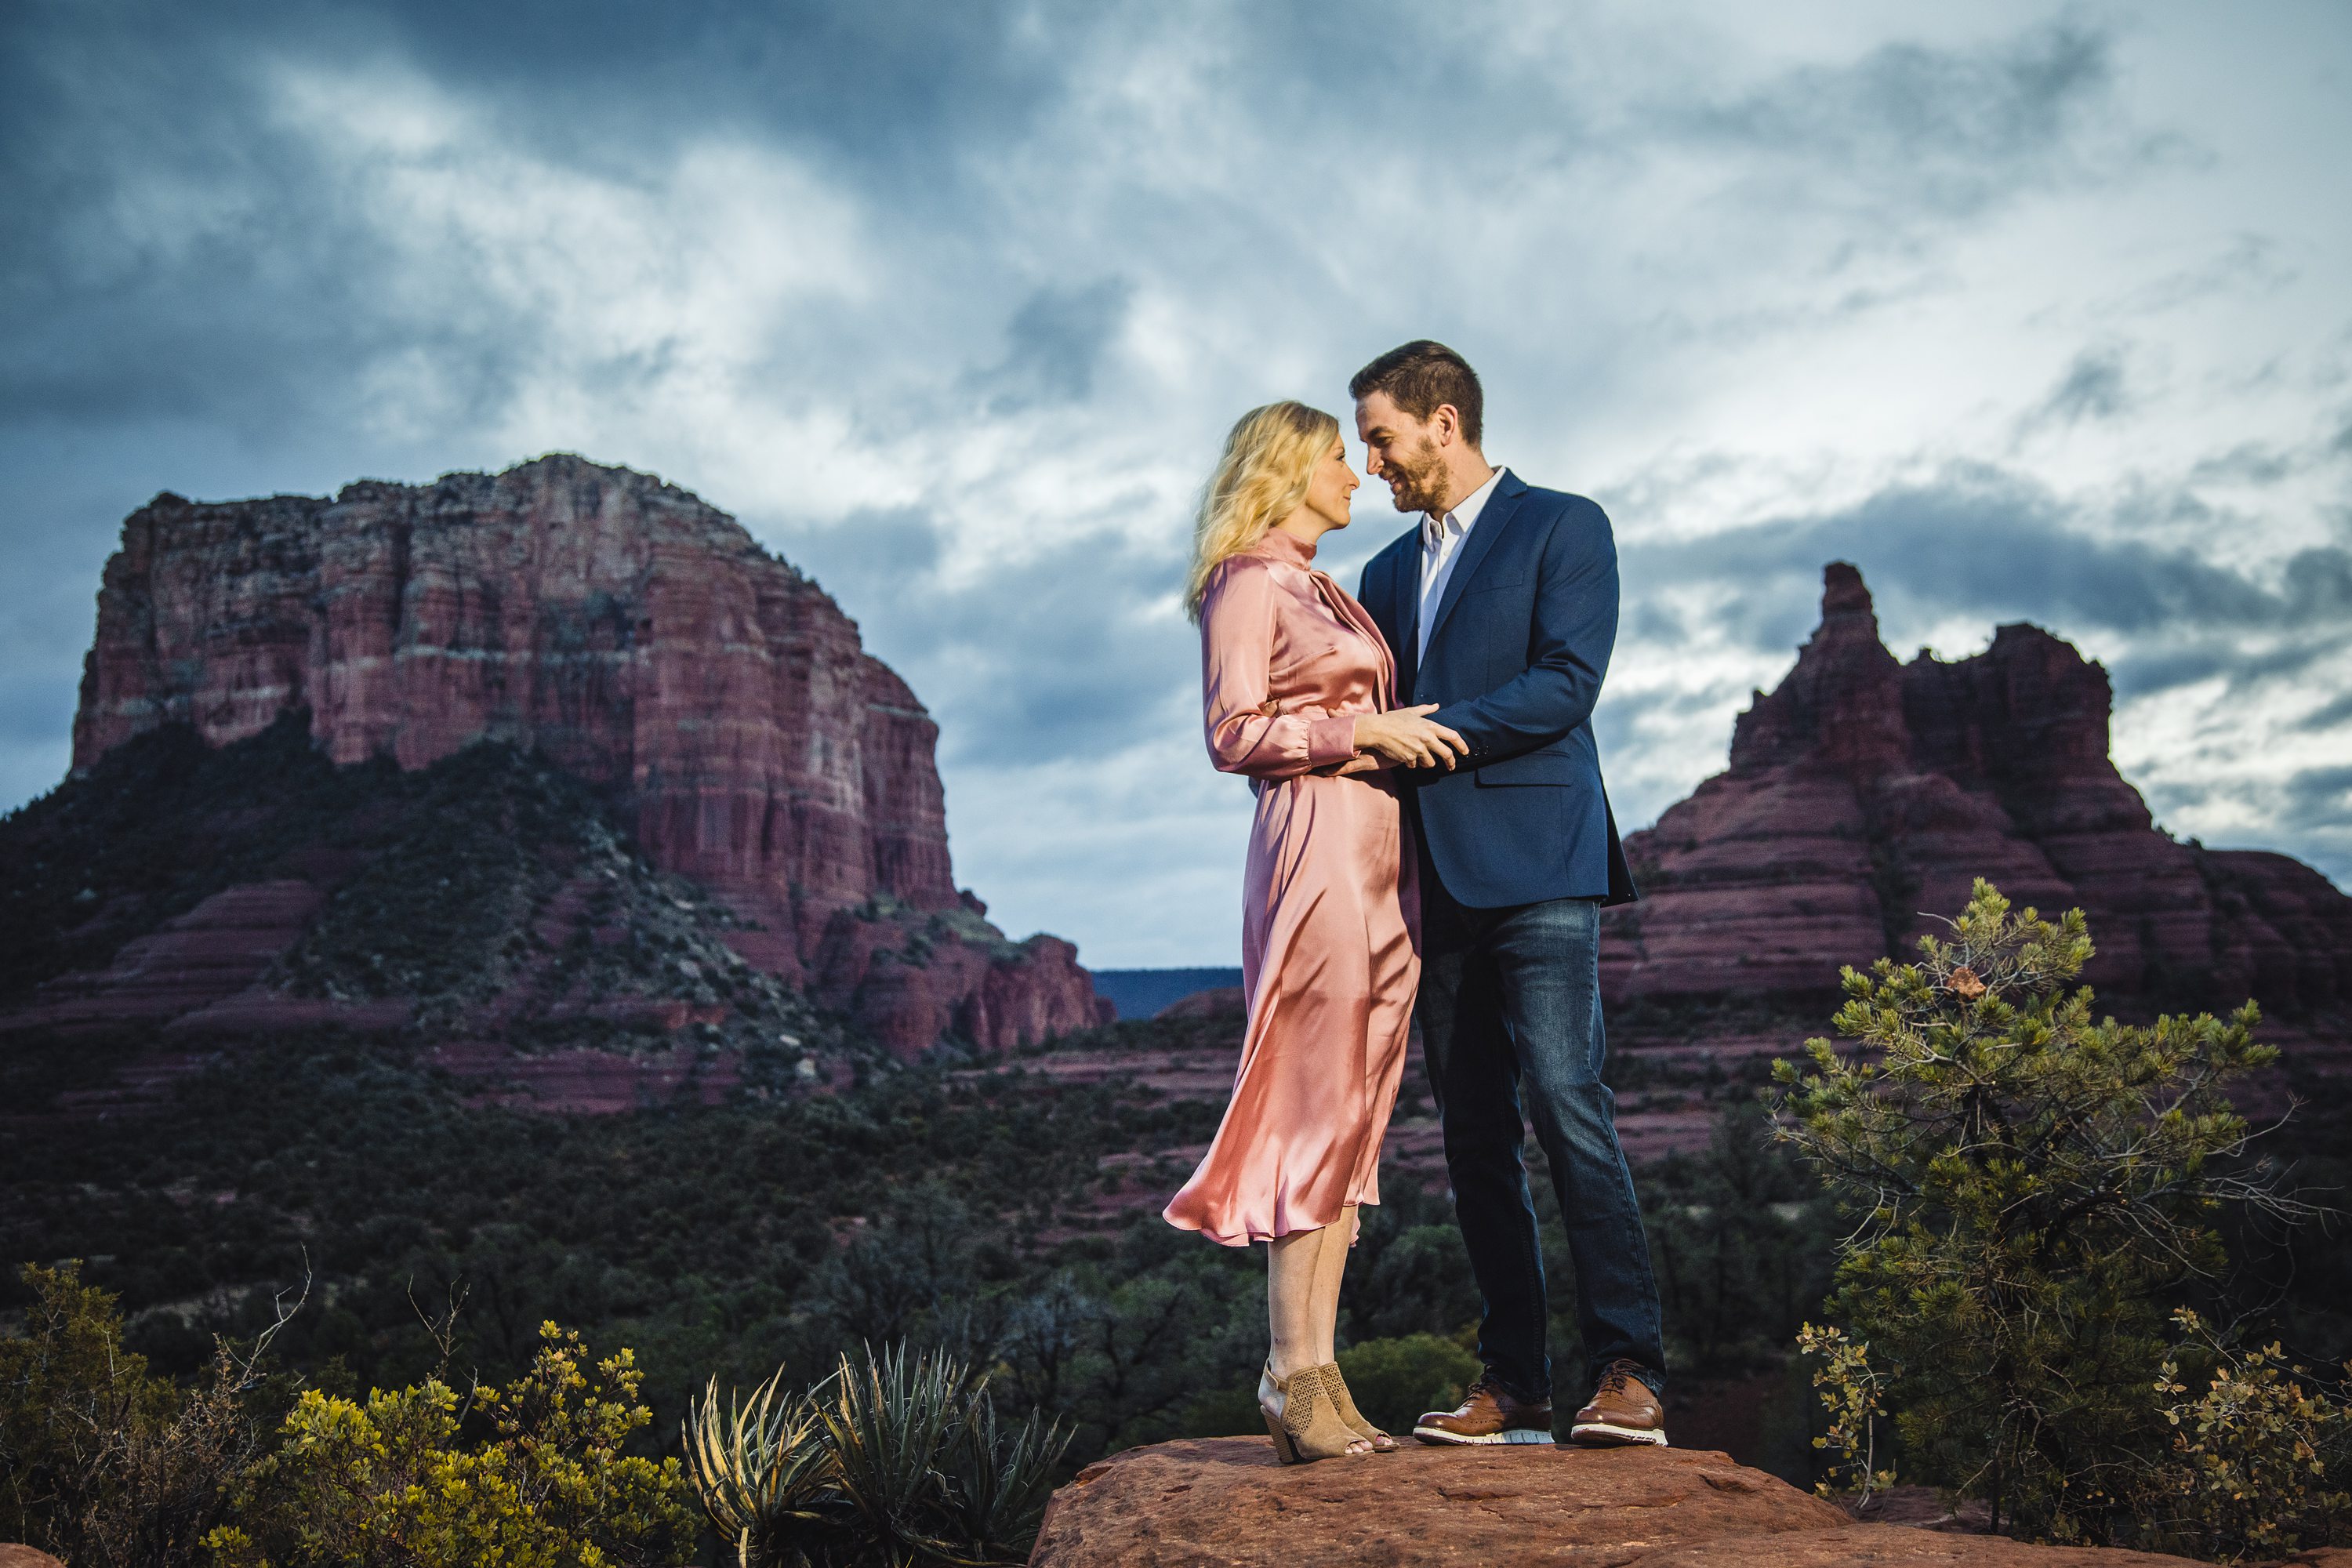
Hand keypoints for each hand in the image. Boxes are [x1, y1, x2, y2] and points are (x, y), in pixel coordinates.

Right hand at [1352, 704, 1468, 770]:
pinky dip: (1412, 763)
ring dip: (1427, 762)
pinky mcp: (1409, 758)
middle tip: (1451, 766)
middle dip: (1451, 762)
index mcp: (1430, 726)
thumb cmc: (1393, 719)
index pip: (1453, 736)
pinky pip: (1415, 765)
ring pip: (1430, 763)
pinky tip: (1406, 756)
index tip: (1466, 752)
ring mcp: (1419, 749)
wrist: (1378, 730)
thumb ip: (1426, 710)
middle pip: (1447, 754)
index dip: (1462, 745)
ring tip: (1420, 758)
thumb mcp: (1411, 712)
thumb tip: (1437, 706)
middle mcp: (1427, 738)